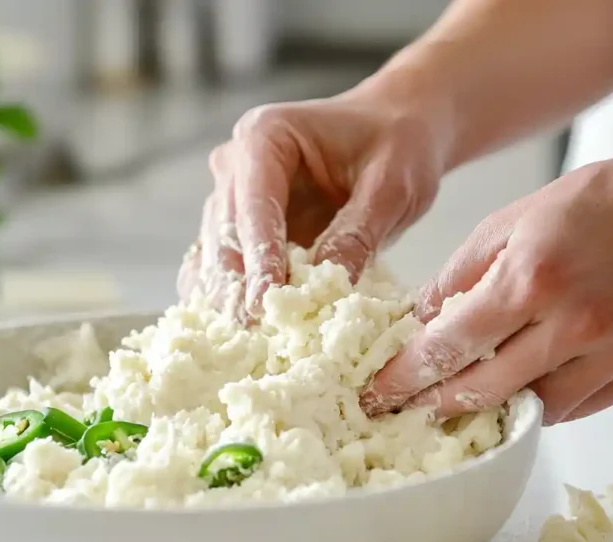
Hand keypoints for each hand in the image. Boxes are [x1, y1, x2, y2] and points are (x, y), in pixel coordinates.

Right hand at [177, 87, 449, 319]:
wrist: (393, 130)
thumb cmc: (396, 145)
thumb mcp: (391, 186)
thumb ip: (359, 233)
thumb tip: (332, 287)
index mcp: (265, 136)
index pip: (254, 203)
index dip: (259, 256)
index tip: (264, 302)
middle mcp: (234, 163)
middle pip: (225, 232)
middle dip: (237, 284)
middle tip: (252, 332)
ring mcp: (230, 195)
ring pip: (216, 254)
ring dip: (229, 296)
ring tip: (245, 340)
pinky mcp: (239, 226)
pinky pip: (223, 266)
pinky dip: (231, 296)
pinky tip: (241, 331)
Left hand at [360, 128, 612, 424]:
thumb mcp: (520, 215)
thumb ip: (465, 269)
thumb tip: (426, 315)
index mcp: (534, 276)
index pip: (450, 344)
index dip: (407, 376)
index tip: (380, 393)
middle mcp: (576, 322)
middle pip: (486, 389)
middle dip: (438, 405)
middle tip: (410, 409)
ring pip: (535, 409)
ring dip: (495, 409)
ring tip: (466, 400)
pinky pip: (580, 406)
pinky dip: (546, 402)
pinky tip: (525, 388)